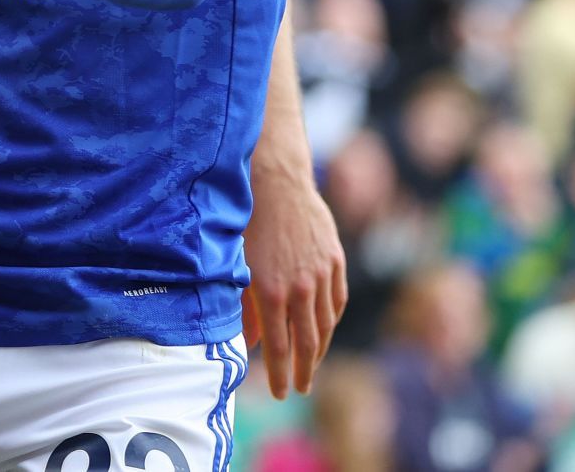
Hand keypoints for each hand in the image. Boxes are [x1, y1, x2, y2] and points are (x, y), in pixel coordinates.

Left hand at [242, 159, 346, 398]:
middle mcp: (300, 287)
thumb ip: (242, 306)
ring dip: (319, 350)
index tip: (279, 394)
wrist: (275, 181)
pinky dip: (332, 319)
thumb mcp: (236, 266)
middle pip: (306, 342)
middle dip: (302, 371)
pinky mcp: (334, 260)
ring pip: (326, 324)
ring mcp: (322, 273)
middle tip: (300, 390)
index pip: (278, 347)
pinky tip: (325, 330)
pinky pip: (337, 300)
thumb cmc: (246, 221)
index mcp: (271, 291)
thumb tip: (248, 341)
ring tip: (310, 365)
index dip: (278, 374)